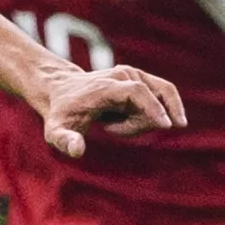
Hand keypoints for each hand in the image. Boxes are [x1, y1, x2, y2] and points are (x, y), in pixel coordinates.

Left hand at [39, 64, 183, 157]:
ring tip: (112, 121)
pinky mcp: (142, 78)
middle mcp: (123, 74)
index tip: (168, 125)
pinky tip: (125, 118)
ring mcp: (135, 74)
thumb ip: (64, 141)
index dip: (154, 108)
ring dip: (140, 122)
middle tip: (108, 128)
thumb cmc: (62, 113)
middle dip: (136, 126)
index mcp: (105, 86)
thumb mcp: (56, 131)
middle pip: (151, 102)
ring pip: (159, 102)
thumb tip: (77, 151)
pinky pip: (161, 101)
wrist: (63, 91)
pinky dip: (149, 115)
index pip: (138, 92)